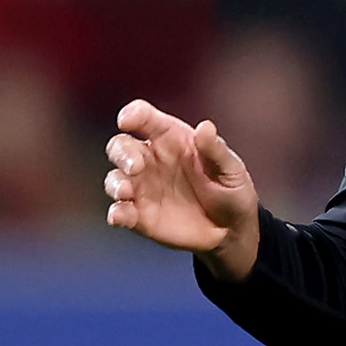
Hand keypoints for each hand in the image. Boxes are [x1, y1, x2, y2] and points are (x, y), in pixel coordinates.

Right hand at [104, 98, 262, 279]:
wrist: (231, 230)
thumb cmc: (230, 190)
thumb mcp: (231, 169)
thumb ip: (215, 150)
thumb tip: (205, 127)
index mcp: (171, 139)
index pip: (145, 118)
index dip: (133, 114)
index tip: (128, 120)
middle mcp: (150, 160)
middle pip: (121, 146)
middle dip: (122, 153)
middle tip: (136, 166)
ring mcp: (142, 188)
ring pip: (114, 178)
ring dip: (115, 183)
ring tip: (125, 192)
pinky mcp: (139, 216)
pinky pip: (120, 211)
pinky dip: (116, 213)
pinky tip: (120, 217)